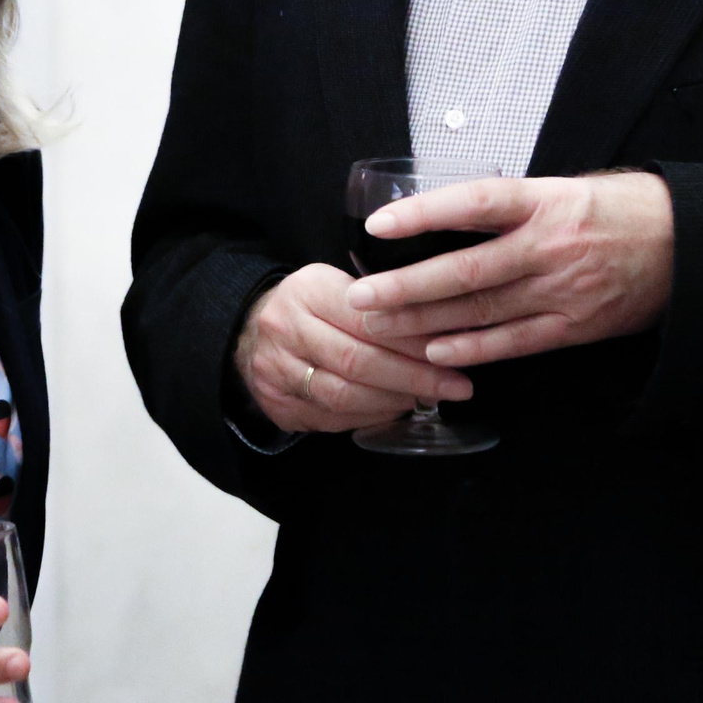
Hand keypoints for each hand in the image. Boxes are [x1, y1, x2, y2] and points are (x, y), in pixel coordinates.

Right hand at [232, 262, 472, 433]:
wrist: (248, 327)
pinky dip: (370, 417)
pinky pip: (331, 419)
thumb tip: (443, 328)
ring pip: (344, 395)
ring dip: (394, 401)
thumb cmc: (311, 303)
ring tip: (427, 399)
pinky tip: (395, 410)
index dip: (412, 341)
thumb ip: (379, 303)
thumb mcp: (338, 283)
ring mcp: (276, 370)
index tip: (452, 352)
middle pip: (357, 361)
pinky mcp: (277, 405)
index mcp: (307, 290)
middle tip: (454, 386)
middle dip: (413, 377)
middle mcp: (286, 329)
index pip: (367, 319)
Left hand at [344, 172, 673, 368]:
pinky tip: (435, 351)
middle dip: (406, 287)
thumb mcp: (568, 187)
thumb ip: (514, 204)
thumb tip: (450, 214)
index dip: (425, 213)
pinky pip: (514, 342)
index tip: (381, 225)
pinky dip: (473, 348)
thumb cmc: (621, 208)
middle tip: (360, 297)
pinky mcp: (576, 326)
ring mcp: (563, 290)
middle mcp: (550, 246)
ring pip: (482, 311)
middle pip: (466, 270)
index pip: (474, 203)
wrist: (687, 244)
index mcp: (546, 201)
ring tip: (381, 327)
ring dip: (425, 322)